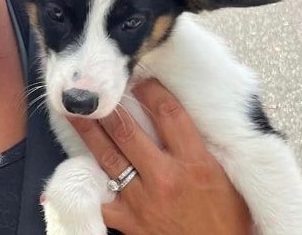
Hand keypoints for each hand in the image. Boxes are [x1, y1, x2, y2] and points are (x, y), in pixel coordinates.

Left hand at [68, 79, 251, 234]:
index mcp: (195, 163)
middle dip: (108, 107)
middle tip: (94, 91)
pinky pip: (100, 199)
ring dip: (89, 133)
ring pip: (108, 157)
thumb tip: (181, 113)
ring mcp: (144, 200)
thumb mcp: (225, 177)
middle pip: (128, 131)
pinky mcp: (129, 222)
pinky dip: (87, 184)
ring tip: (75, 114)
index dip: (151, 91)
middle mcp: (166, 178)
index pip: (168, 114)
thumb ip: (203, 146)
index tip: (141, 80)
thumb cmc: (227, 218)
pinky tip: (73, 168)